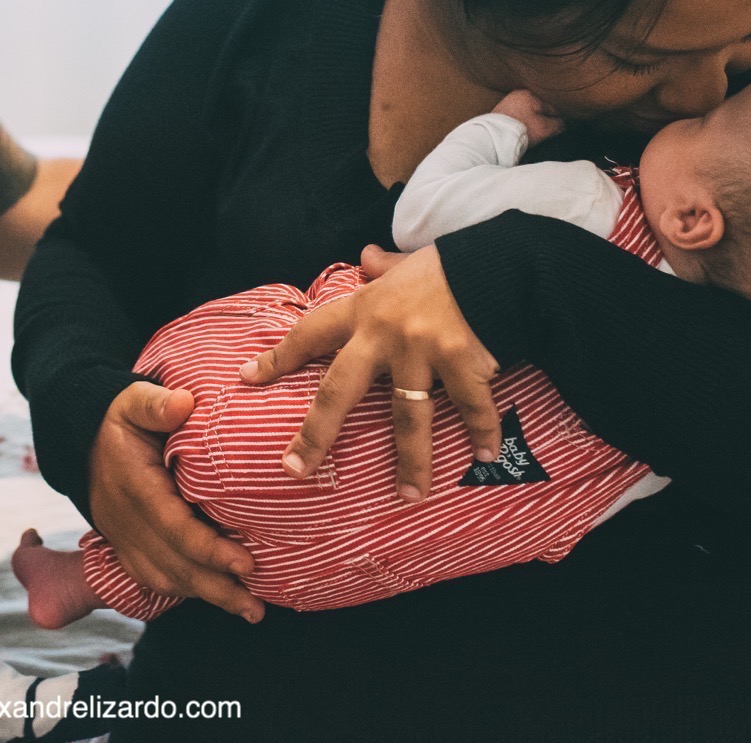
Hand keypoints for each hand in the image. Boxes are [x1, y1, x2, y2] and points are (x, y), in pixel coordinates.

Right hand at [87, 382, 264, 623]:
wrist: (81, 442)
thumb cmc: (119, 420)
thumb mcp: (133, 400)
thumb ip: (157, 404)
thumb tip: (184, 403)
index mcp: (134, 486)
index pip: (173, 526)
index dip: (209, 550)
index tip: (247, 563)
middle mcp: (126, 520)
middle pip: (174, 564)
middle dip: (216, 587)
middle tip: (257, 606)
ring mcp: (123, 539)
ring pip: (164, 578)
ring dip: (206, 596)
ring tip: (249, 609)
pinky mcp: (125, 548)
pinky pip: (153, 579)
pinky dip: (185, 591)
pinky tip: (216, 597)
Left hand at [240, 245, 501, 502]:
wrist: (502, 259)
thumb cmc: (452, 263)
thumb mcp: (408, 263)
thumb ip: (385, 266)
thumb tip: (366, 255)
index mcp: (365, 309)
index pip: (310, 333)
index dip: (278, 356)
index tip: (247, 378)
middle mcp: (385, 333)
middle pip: (339, 390)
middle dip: (315, 433)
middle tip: (294, 469)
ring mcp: (422, 349)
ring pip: (408, 416)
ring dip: (411, 460)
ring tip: (410, 495)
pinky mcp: (462, 361)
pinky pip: (470, 407)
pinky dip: (481, 433)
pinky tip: (485, 456)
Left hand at [492, 89, 563, 145]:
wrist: (492, 138)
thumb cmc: (520, 131)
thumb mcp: (545, 128)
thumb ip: (559, 124)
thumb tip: (566, 123)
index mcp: (530, 94)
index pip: (552, 107)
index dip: (559, 120)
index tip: (562, 129)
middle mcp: (517, 94)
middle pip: (539, 110)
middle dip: (545, 120)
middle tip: (547, 134)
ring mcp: (506, 103)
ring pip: (528, 114)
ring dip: (533, 123)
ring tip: (534, 135)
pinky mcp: (499, 113)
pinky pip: (517, 118)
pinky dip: (522, 124)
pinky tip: (522, 133)